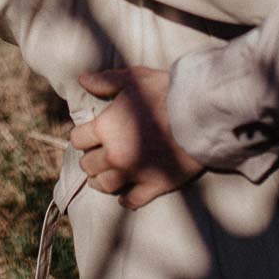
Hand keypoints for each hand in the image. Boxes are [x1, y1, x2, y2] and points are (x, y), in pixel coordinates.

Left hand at [69, 67, 203, 209]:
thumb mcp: (133, 79)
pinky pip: (133, 200)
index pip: (78, 139)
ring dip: (100, 181)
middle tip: (95, 155)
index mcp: (106, 128)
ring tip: (102, 177)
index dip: (81, 136)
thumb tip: (82, 79)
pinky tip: (124, 196)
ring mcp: (135, 172)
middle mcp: (116, 155)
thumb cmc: (165, 92)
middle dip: (90, 159)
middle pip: (89, 165)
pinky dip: (125, 199)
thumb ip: (105, 81)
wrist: (200, 112)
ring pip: (106, 185)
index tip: (87, 135)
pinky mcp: (156, 184)